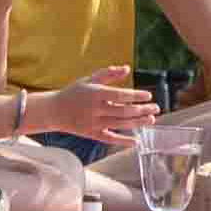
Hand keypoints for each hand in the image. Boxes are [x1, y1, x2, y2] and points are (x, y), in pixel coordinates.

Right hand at [30, 67, 159, 143]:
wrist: (53, 111)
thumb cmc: (73, 93)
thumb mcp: (88, 80)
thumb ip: (108, 73)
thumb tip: (127, 68)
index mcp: (95, 93)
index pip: (120, 95)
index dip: (136, 95)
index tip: (148, 95)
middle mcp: (95, 109)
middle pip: (123, 111)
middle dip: (142, 110)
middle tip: (156, 108)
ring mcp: (93, 123)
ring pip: (120, 124)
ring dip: (138, 122)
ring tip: (151, 119)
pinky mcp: (92, 134)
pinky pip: (110, 138)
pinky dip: (123, 141)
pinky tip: (136, 141)